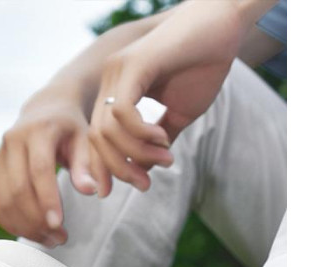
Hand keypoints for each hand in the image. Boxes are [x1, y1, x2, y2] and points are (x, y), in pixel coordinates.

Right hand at [0, 95, 97, 246]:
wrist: (45, 111)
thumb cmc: (71, 130)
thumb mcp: (86, 140)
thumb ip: (89, 165)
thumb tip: (92, 191)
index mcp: (38, 130)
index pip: (39, 169)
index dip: (47, 199)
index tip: (59, 224)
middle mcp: (12, 141)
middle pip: (18, 189)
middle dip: (38, 220)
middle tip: (60, 239)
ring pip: (4, 202)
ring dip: (25, 227)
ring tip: (50, 240)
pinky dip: (12, 225)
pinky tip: (33, 233)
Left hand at [89, 0, 255, 196]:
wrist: (226, 24)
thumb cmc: (204, 65)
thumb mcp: (178, 114)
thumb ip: (157, 141)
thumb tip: (143, 171)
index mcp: (116, 92)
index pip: (98, 138)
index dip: (108, 167)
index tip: (133, 185)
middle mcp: (110, 81)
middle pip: (97, 139)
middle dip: (119, 168)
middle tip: (145, 184)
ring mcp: (118, 71)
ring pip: (107, 130)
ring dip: (135, 153)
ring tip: (164, 158)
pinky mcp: (133, 65)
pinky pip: (122, 113)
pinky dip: (140, 134)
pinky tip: (162, 138)